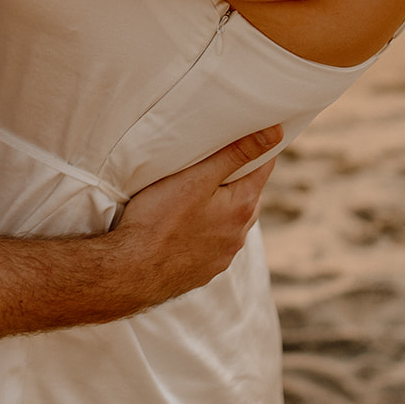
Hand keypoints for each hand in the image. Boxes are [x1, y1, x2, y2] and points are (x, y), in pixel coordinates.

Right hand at [110, 125, 281, 305]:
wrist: (130, 272)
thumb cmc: (159, 220)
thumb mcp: (197, 178)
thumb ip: (236, 154)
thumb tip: (274, 132)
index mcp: (243, 207)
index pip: (264, 167)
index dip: (256, 147)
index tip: (245, 131)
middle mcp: (239, 235)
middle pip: (248, 193)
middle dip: (236, 175)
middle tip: (213, 158)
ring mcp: (222, 256)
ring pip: (231, 220)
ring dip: (221, 205)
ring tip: (195, 192)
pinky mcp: (204, 270)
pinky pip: (214, 242)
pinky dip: (206, 229)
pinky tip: (183, 224)